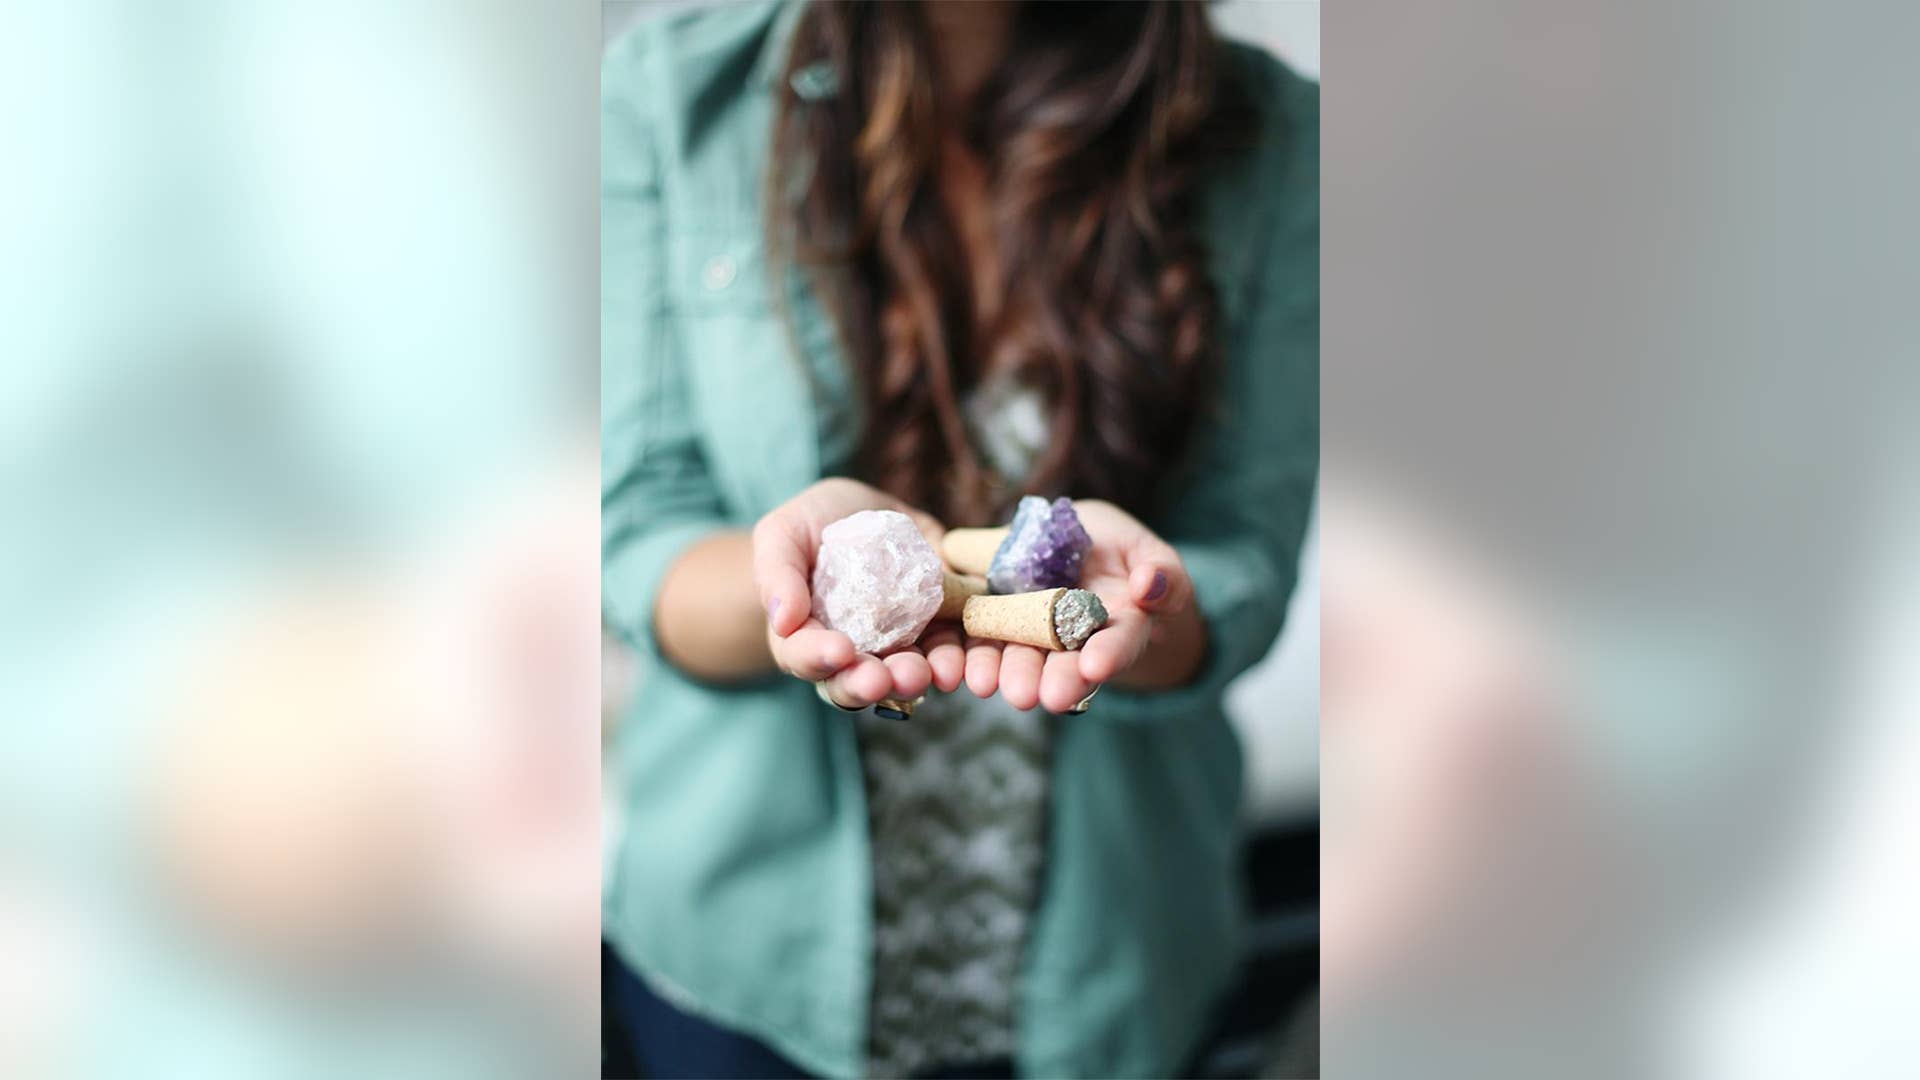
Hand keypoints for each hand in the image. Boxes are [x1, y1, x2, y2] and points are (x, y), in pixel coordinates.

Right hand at [752, 478, 965, 707]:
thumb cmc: (812, 524)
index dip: (820, 658)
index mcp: (808, 638)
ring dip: (924, 678)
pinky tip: (973, 660)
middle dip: (874, 684)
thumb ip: (776, 573)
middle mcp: (856, 654)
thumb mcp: (782, 534)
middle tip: (886, 678)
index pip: (806, 658)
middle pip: (859, 682)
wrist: (868, 512)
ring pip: (911, 673)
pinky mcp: (940, 626)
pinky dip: (967, 658)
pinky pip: (956, 649)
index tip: (839, 650)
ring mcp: (901, 644)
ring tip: (937, 672)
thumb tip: (782, 620)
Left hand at [962, 499, 1200, 711]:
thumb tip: (1148, 586)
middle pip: (1064, 663)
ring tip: (985, 685)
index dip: (1108, 655)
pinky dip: (963, 653)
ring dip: (1001, 672)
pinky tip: (951, 667)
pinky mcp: (993, 617)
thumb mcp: (1146, 551)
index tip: (1095, 667)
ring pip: (1018, 656)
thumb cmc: (1118, 548)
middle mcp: (1073, 640)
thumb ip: (1161, 573)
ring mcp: (1031, 632)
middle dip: (1047, 679)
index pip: (1119, 643)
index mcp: (1119, 625)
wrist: (1070, 544)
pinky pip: (978, 637)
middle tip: (1031, 696)